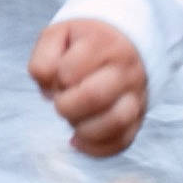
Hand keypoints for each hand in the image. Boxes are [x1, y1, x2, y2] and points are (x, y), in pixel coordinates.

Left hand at [28, 18, 145, 156]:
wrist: (125, 42)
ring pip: (116, 123)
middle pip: (94, 97)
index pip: (69, 72)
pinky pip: (123, 141)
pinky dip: (96, 147)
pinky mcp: (139, 117)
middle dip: (66, 106)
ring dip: (83, 128)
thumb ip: (43, 60)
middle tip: (62, 100)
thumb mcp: (57, 35)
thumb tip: (48, 93)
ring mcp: (136, 95)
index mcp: (102, 44)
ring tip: (73, 119)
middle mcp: (125, 70)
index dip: (55, 80)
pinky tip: (78, 139)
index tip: (57, 77)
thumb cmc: (83, 42)